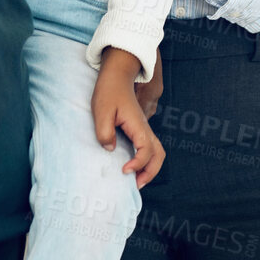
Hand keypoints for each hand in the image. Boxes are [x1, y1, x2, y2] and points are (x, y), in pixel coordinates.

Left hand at [92, 49, 164, 187]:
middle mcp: (145, 128)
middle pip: (159, 154)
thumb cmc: (109, 91)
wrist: (117, 74)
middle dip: (150, 172)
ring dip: (151, 167)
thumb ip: (105, 132)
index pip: (146, 150)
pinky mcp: (139, 127)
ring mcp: (144, 128)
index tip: (124, 171)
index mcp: (138, 125)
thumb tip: (110, 149)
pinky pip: (150, 147)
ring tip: (136, 179)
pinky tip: (133, 165)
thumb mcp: (101, 111)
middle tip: (136, 184)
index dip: (138, 164)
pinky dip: (147, 160)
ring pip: (158, 151)